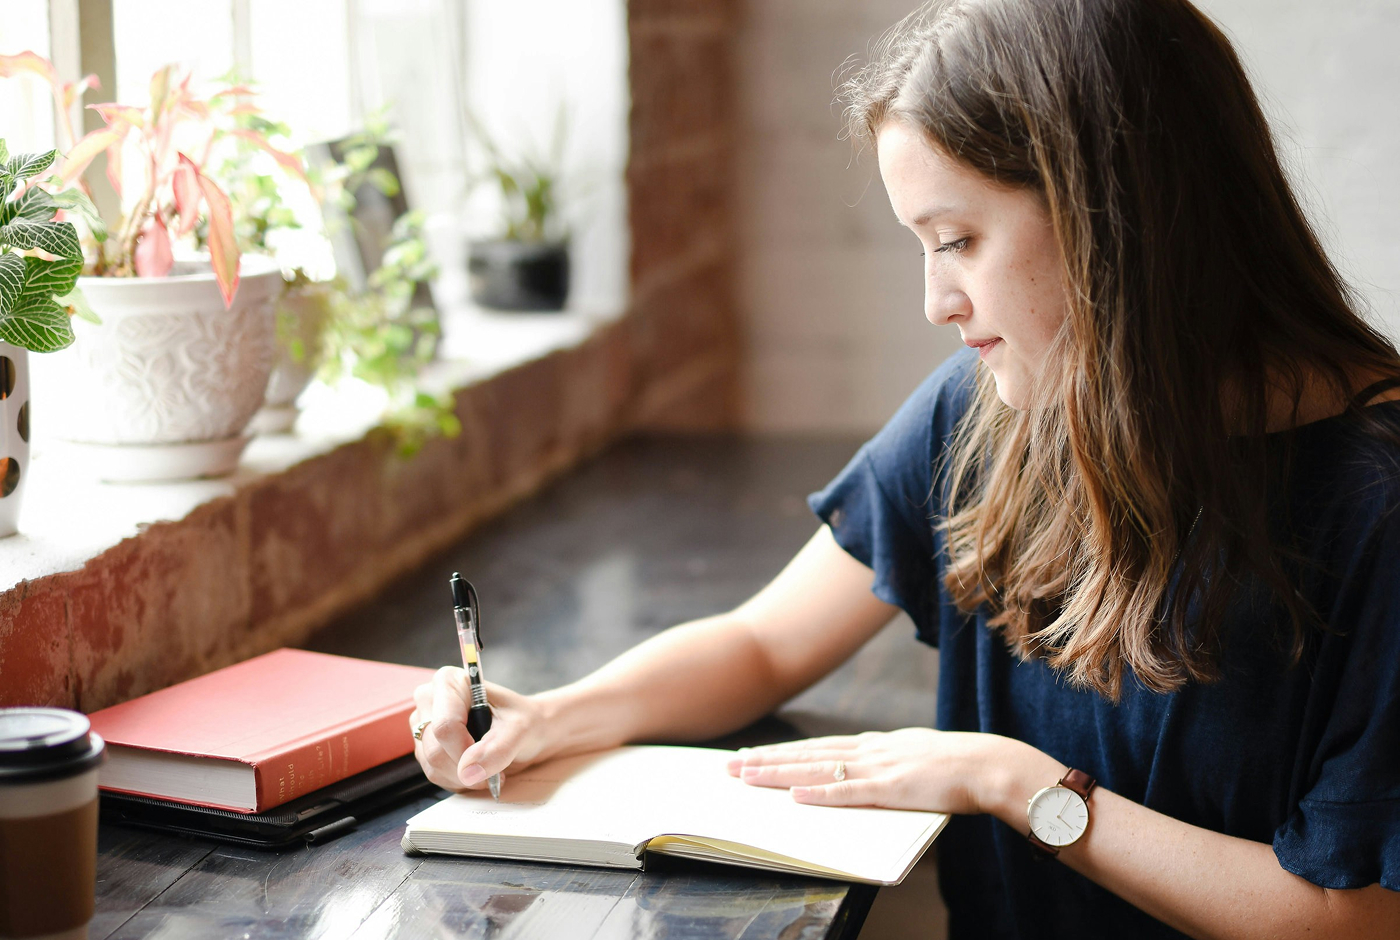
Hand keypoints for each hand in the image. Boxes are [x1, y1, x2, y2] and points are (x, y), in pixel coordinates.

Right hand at [409, 667, 548, 791]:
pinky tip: (476, 769)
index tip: (489, 759)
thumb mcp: (521, 730)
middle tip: (496, 767)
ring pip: (433, 766)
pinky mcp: (424, 745)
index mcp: (450, 682)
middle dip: (467, 768)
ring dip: (464, 777)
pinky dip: (459, 780)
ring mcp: (424, 724)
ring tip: (489, 767)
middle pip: (435, 750)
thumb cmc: (525, 721)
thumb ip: (497, 749)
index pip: (445, 726)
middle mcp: (430, 699)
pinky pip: (434, 774)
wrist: (529, 731)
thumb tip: (468, 771)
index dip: (465, 751)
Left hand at [725, 728, 1019, 814]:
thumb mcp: (916, 757)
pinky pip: (848, 792)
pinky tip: (793, 794)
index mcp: (876, 744)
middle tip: (730, 765)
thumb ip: (889, 764)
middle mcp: (870, 750)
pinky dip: (818, 793)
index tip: (753, 755)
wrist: (990, 765)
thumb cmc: (959, 767)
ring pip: (817, 769)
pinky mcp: (891, 788)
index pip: (819, 746)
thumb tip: (869, 773)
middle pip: (807, 753)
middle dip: (767, 760)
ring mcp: (879, 767)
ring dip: (779, 773)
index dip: (784, 751)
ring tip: (746, 776)